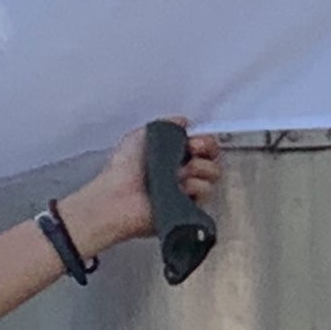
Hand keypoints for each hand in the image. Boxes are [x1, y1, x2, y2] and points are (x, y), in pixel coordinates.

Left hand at [60, 125, 221, 255]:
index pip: (202, 144)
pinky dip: (196, 187)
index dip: (203, 139)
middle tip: (192, 152)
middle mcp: (181, 172)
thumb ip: (166, 125)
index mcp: (171, 155)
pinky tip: (181, 188)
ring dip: (199, 168)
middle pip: (211, 157)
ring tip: (179, 174)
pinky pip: (206, 193)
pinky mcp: (189, 208)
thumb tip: (184, 121)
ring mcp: (186, 190)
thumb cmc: (123, 169)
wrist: (117, 197)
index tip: (193, 140)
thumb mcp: (141, 135)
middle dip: (207, 149)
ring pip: (212, 173)